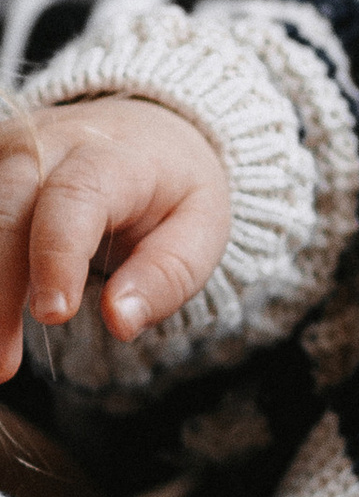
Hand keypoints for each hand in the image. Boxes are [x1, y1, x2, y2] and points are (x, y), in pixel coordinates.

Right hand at [0, 93, 228, 381]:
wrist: (146, 132)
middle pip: (8, 211)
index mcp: (113, 154)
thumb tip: (121, 322)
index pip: (74, 197)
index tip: (54, 315)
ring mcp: (9, 155)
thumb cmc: (174, 189)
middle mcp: (48, 145)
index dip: (57, 256)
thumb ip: (166, 276)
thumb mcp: (200, 230)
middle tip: (2, 364)